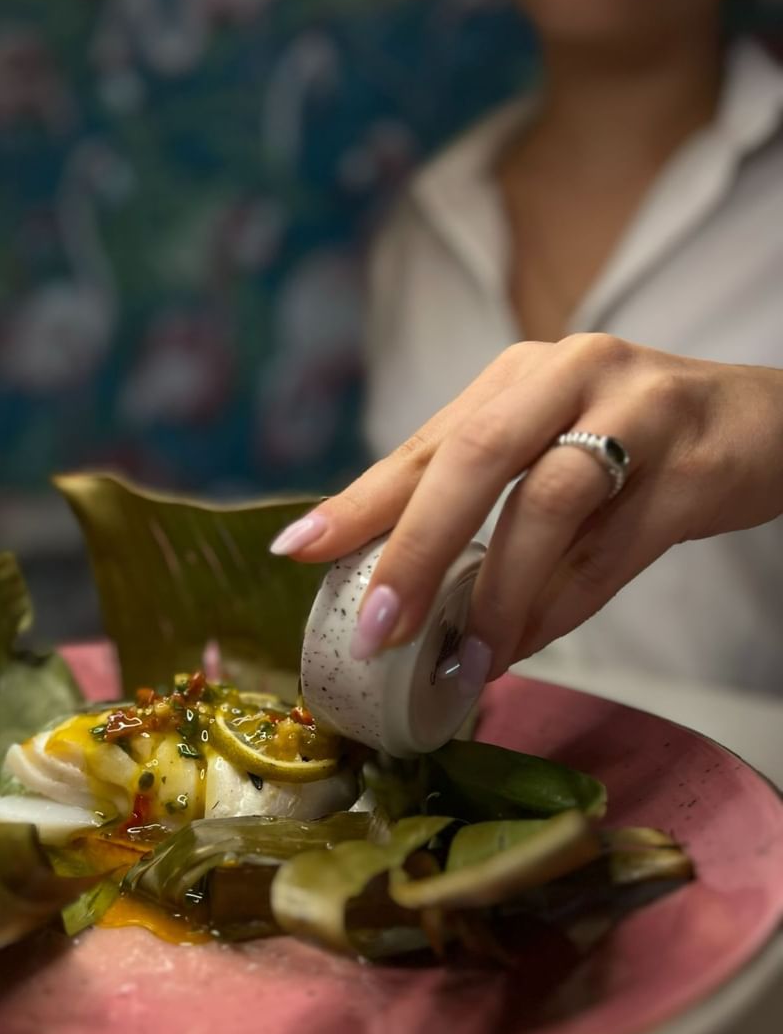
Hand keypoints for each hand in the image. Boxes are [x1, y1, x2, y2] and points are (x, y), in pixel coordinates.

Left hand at [270, 334, 782, 685]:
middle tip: (379, 628)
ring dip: (499, 593)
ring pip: (549, 503)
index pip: (426, 443)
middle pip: (477, 456)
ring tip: (468, 659)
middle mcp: (568, 374)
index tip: (297, 550)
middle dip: (417, 547)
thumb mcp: (548, 448)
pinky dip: (566, 604)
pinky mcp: (691, 462)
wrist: (760, 423)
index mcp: (516, 376)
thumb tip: (403, 592)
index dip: (360, 500)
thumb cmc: (634, 443)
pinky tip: (530, 642)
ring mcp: (635, 411)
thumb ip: (482, 502)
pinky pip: (615, 547)